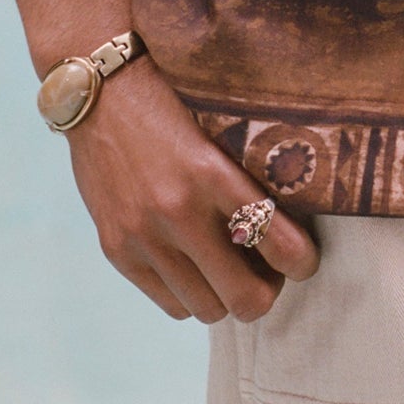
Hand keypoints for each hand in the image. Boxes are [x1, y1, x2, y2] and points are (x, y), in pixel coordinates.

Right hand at [65, 57, 319, 319]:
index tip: (304, 260)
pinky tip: (195, 266)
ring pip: (208, 309)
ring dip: (226, 296)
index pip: (277, 241)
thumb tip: (288, 228)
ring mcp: (143, 236)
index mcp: (213, 172)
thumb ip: (247, 175)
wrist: (100, 94)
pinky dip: (191, 294)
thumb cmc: (172, 104)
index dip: (302, 262)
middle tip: (268, 270)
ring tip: (230, 268)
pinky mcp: (117, 250)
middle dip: (266, 291)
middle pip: (244, 297)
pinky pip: (171, 304)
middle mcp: (178, 210)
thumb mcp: (218, 129)